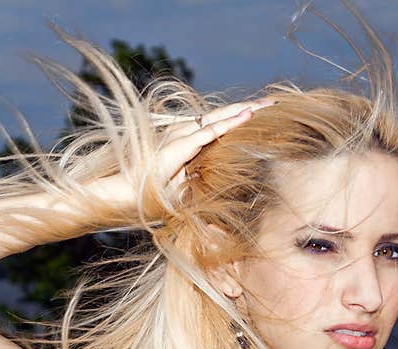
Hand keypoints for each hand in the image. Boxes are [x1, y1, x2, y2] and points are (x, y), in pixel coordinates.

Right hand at [94, 98, 276, 204]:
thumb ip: (200, 185)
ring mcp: (183, 139)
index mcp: (191, 146)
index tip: (263, 115)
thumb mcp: (184, 192)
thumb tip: (223, 194)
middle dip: (250, 111)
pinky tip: (246, 116)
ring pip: (220, 121)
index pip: (220, 129)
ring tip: (266, 106)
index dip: (240, 120)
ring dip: (244, 112)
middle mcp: (188, 138)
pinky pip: (209, 133)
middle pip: (224, 119)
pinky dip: (229, 124)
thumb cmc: (151, 196)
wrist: (124, 196)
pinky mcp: (179, 147)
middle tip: (274, 103)